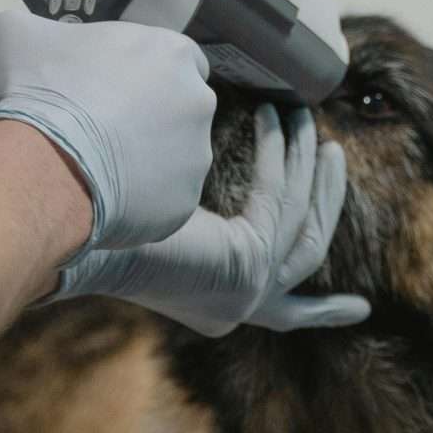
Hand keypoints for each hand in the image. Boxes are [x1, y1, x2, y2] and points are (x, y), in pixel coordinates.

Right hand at [0, 11, 215, 255]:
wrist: (38, 166)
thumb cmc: (34, 89)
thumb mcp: (13, 34)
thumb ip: (40, 31)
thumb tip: (35, 43)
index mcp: (170, 52)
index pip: (173, 58)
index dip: (141, 72)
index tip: (109, 87)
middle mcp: (197, 101)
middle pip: (178, 107)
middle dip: (148, 117)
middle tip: (101, 129)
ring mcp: (196, 156)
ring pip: (174, 157)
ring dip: (144, 159)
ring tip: (97, 168)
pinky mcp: (184, 202)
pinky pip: (162, 198)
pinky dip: (138, 199)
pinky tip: (102, 196)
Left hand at [55, 105, 370, 336]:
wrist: (73, 234)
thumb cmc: (98, 219)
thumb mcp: (164, 220)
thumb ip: (196, 217)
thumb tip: (192, 164)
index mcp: (215, 305)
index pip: (286, 316)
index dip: (324, 313)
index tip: (359, 309)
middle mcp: (235, 307)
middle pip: (307, 252)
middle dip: (327, 201)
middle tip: (334, 152)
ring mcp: (245, 291)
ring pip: (301, 222)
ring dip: (308, 166)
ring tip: (304, 115)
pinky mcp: (248, 264)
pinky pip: (280, 201)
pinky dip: (280, 156)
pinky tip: (273, 117)